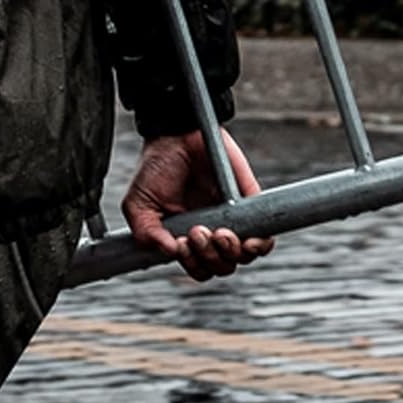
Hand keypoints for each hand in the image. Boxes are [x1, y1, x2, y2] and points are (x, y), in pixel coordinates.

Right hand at [122, 128, 274, 281]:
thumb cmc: (155, 168)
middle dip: (210, 258)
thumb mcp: (138, 203)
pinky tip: (245, 240)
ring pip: (242, 258)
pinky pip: (264, 239)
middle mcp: (211, 231)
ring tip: (218, 232)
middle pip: (221, 267)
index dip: (193, 265)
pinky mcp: (249, 204)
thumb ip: (145, 233)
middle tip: (197, 232)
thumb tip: (170, 253)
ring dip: (229, 253)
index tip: (181, 244)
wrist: (175, 134)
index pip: (199, 268)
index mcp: (187, 236)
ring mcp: (232, 219)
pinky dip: (259, 246)